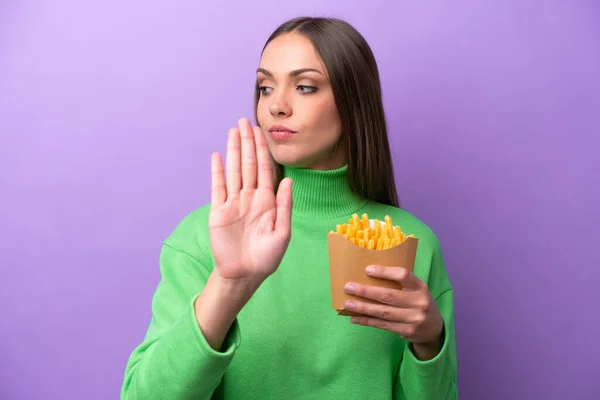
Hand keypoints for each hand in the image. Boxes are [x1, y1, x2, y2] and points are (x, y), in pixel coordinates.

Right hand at [208, 118, 292, 285]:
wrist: (244, 275)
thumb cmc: (266, 257)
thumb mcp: (282, 232)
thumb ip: (285, 205)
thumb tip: (289, 180)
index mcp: (267, 201)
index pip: (264, 169)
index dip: (262, 150)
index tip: (260, 131)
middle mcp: (250, 197)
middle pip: (247, 164)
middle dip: (247, 142)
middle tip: (244, 121)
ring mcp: (233, 203)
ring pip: (233, 170)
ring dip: (233, 151)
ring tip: (232, 131)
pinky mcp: (219, 211)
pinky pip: (218, 187)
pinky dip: (217, 171)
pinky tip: (217, 156)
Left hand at [344, 265, 443, 358]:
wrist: (434, 329)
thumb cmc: (418, 303)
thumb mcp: (416, 290)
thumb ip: (399, 284)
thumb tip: (368, 276)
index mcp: (420, 287)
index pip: (403, 275)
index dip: (385, 272)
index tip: (367, 270)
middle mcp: (418, 302)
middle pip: (388, 295)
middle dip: (366, 291)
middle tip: (348, 287)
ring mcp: (413, 318)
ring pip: (383, 312)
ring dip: (363, 307)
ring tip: (348, 303)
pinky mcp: (407, 331)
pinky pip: (383, 325)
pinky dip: (367, 321)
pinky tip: (354, 318)